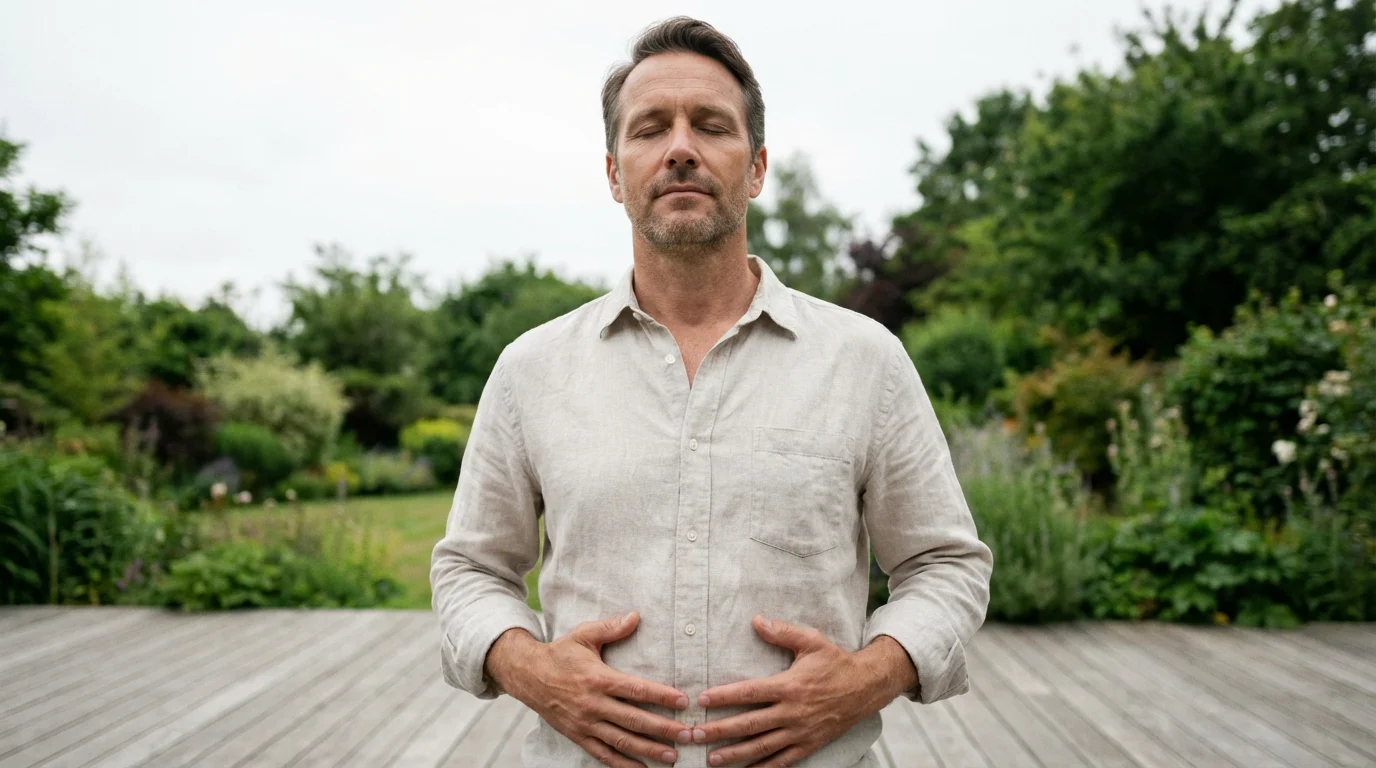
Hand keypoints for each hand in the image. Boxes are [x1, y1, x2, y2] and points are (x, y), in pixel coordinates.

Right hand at [486, 611, 691, 766]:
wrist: (527, 675)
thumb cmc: (559, 654)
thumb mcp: (584, 635)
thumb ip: (611, 628)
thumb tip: (636, 616)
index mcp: (598, 678)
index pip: (636, 689)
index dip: (661, 696)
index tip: (683, 701)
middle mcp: (593, 704)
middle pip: (634, 720)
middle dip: (664, 729)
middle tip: (689, 734)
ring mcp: (585, 723)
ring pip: (622, 741)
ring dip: (648, 750)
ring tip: (672, 756)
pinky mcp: (578, 736)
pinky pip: (602, 754)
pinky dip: (622, 765)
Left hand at [692, 616, 911, 766]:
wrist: (867, 687)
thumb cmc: (836, 662)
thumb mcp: (811, 641)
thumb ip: (782, 632)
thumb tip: (756, 620)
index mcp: (790, 686)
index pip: (750, 692)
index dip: (724, 697)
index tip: (702, 700)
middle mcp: (793, 712)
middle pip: (749, 724)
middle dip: (719, 731)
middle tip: (694, 735)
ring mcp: (801, 731)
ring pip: (762, 747)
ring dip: (735, 754)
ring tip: (711, 759)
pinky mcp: (809, 744)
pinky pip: (783, 761)